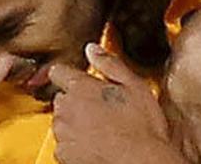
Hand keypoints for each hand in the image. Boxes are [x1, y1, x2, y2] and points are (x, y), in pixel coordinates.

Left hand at [50, 43, 185, 163]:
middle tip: (100, 106)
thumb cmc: (142, 128)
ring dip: (75, 122)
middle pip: (62, 98)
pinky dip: (75, 143)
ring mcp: (64, 134)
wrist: (141, 163)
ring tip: (101, 126)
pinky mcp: (64, 155)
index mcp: (81, 88)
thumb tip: (93, 49)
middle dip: (76, 100)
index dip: (68, 74)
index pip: (58, 72)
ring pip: (62, 121)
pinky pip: (64, 143)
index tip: (77, 77)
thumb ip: (109, 64)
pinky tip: (96, 143)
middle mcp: (67, 110)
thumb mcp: (134, 86)